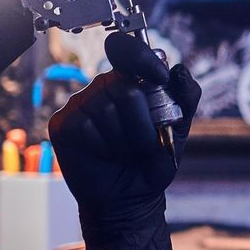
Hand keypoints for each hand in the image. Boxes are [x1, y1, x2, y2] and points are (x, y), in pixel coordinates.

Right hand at [48, 32, 200, 249]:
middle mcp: (103, 88)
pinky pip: (85, 126)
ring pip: (106, 109)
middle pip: (125, 88)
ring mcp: (80, 105)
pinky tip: (105, 156)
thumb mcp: (179, 130)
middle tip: (144, 145)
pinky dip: (103, 147)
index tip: (160, 79)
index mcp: (131, 81)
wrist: (131, 198)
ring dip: (125, 139)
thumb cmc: (152, 161)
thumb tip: (178, 70)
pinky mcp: (63, 125)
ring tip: (125, 153)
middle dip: (143, 123)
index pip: (129, 51)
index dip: (144, 60)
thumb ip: (187, 98)